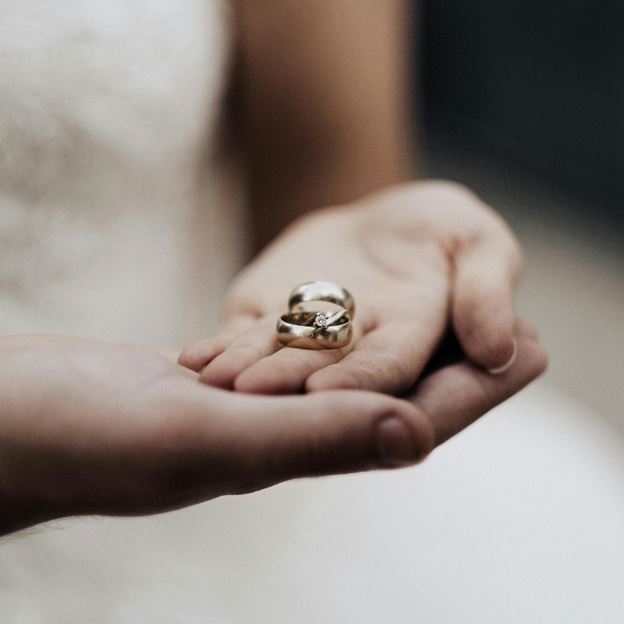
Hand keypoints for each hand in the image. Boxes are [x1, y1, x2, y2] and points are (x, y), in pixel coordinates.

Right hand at [0, 327, 543, 534]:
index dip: (477, 392)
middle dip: (456, 367)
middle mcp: (277, 438)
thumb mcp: (201, 435)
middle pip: (390, 398)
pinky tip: (358, 322)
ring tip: (448, 315)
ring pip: (350, 377)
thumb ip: (308, 439)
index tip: (535, 350)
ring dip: (402, 348)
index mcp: (285, 455)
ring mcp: (247, 412)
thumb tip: (417, 437)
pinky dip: (341, 338)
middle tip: (514, 327)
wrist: (9, 423)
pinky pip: (301, 361)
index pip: (405, 421)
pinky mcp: (217, 385)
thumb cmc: (86, 438)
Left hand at [180, 181, 529, 394]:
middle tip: (251, 395)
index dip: (363, 379)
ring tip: (211, 378)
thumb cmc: (439, 231)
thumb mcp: (478, 243)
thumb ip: (488, 289)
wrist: (380, 221)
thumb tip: (501, 350)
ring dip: (244, 372)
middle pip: (322, 372)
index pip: (390, 367)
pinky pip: (244, 340)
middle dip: (289, 384)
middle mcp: (354, 352)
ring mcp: (306, 341)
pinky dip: (221, 350)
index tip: (329, 391)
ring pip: (274, 360)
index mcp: (411, 339)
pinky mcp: (268, 323)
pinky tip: (194, 359)